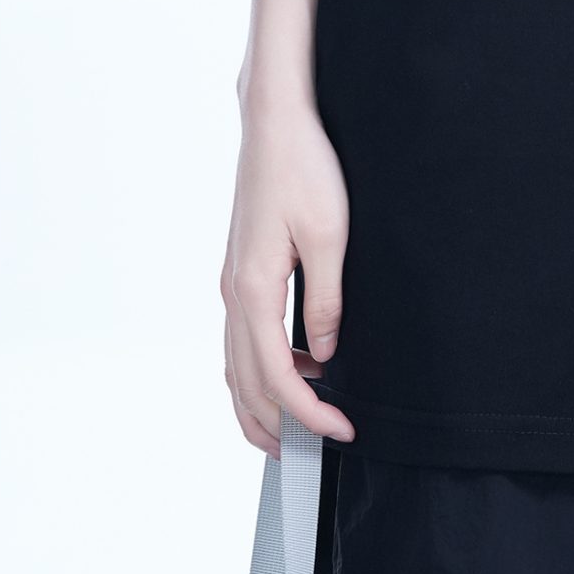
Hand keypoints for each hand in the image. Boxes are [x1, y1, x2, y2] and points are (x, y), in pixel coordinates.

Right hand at [220, 97, 357, 453]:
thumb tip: (325, 351)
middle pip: (244, 384)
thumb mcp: (331, 233)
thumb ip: (327, 299)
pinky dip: (257, 369)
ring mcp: (232, 282)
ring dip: (259, 404)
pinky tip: (293, 366)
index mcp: (254, 290)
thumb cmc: (304, 167)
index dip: (308, 412)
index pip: (276, 377)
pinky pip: (240, 339)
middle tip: (312, 452)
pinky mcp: (240, 270)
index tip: (340, 431)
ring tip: (293, 429)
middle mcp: (234, 293)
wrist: (275, 122)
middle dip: (276, 426)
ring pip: (235, 366)